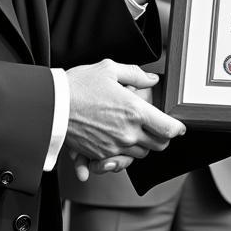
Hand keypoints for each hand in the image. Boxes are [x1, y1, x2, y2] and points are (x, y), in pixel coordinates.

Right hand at [64, 60, 184, 179]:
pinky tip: (115, 146)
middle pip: (157, 145)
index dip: (177, 128)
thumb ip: (135, 74)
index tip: (178, 126)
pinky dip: (120, 156)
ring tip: (134, 131)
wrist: (52, 105)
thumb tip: (151, 80)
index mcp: (134, 111)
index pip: (167, 128)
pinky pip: (118, 162)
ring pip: (140, 155)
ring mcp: (113, 147)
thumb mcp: (109, 69)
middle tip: (156, 127)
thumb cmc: (78, 85)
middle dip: (161, 137)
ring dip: (142, 145)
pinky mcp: (100, 155)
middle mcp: (127, 133)